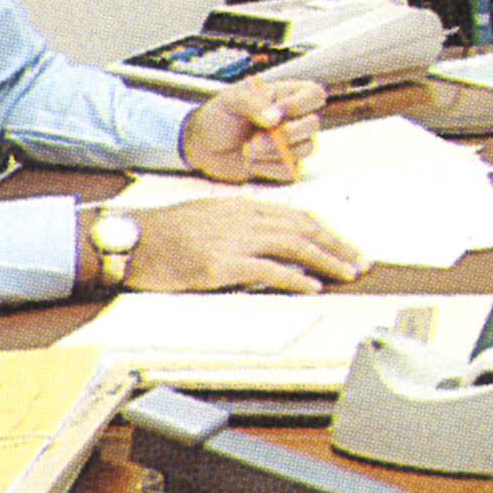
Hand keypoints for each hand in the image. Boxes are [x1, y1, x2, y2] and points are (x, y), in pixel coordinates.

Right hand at [110, 198, 367, 293]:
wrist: (130, 240)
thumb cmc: (165, 234)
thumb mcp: (210, 219)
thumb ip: (243, 226)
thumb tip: (274, 245)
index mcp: (243, 206)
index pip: (298, 216)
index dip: (328, 232)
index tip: (347, 247)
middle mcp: (243, 217)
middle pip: (304, 228)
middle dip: (337, 246)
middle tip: (361, 262)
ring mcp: (232, 239)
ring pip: (293, 245)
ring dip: (326, 260)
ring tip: (348, 274)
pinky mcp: (220, 264)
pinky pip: (266, 270)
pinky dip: (294, 277)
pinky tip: (311, 286)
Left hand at [181, 78, 325, 183]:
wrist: (203, 146)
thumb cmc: (219, 116)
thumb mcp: (231, 100)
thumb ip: (254, 105)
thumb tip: (276, 119)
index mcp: (285, 95)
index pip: (315, 94)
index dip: (302, 104)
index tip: (277, 112)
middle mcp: (293, 119)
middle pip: (314, 124)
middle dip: (286, 134)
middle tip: (257, 138)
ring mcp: (291, 144)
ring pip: (306, 148)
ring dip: (274, 152)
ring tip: (249, 149)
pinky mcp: (284, 166)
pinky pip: (291, 170)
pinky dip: (268, 168)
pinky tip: (251, 162)